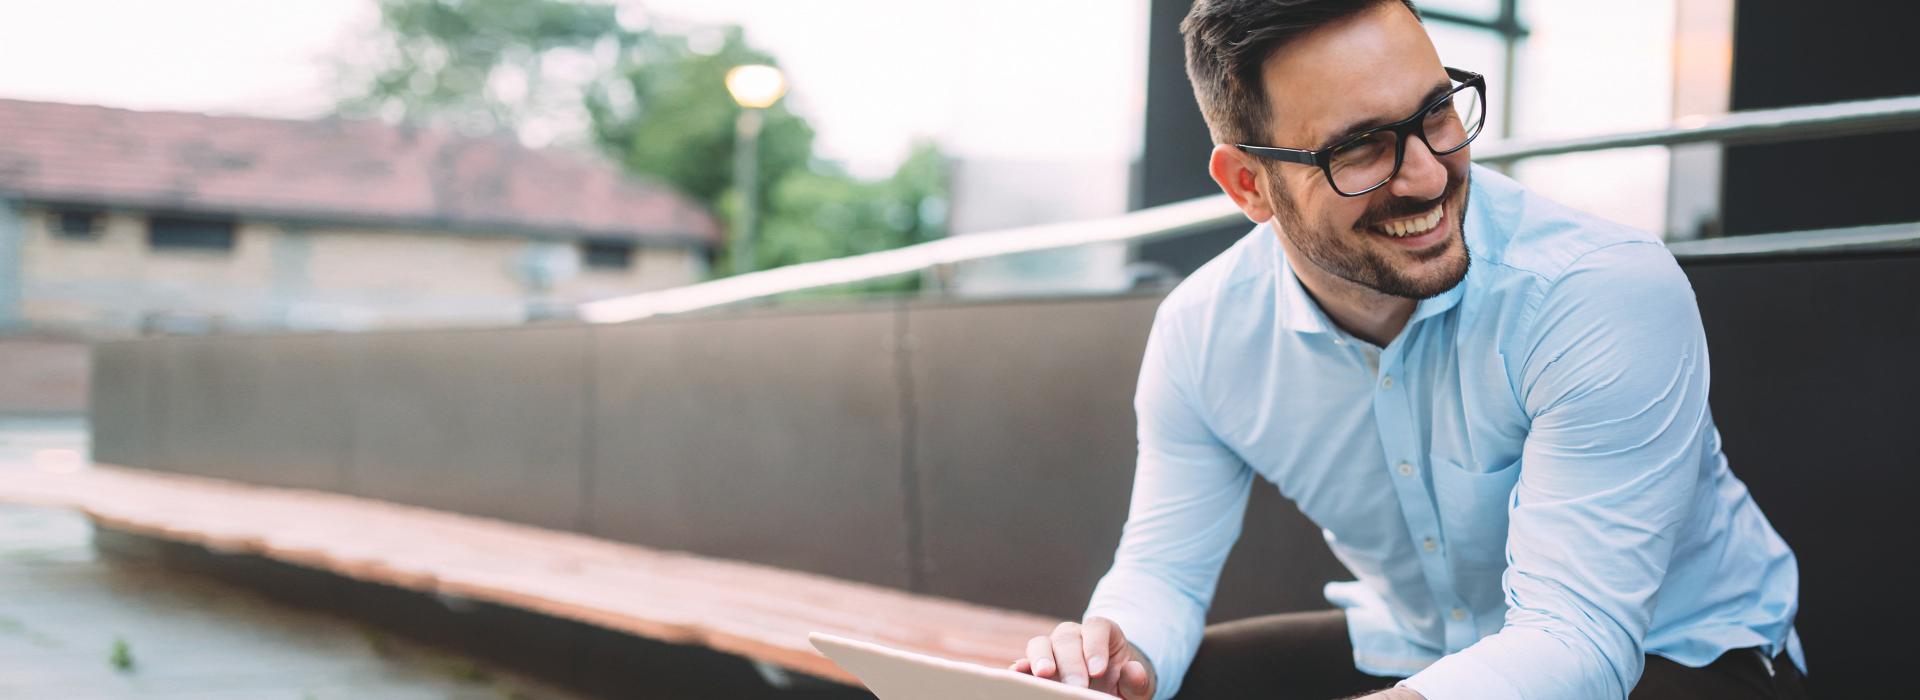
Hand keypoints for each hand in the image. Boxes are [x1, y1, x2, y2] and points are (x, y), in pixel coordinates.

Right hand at [1009, 617, 1154, 698]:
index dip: (1096, 647)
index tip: (1098, 671)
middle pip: (1067, 637)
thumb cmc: (1123, 684)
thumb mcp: (1136, 684)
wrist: (1109, 688)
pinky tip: (1018, 674)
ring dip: (1041, 658)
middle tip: (1077, 687)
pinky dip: (1022, 666)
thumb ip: (1136, 678)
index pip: (1097, 628)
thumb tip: (1133, 670)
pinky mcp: (1038, 665)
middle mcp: (1075, 636)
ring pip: (1042, 643)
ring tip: (1044, 675)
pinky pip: (1026, 661)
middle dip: (1071, 663)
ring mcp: (1054, 649)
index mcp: (1102, 633)